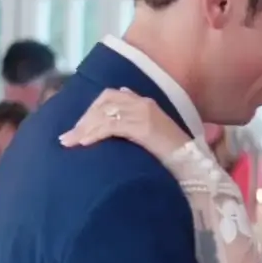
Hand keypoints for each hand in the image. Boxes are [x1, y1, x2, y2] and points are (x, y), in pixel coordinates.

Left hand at [59, 87, 188, 159]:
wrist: (193, 166)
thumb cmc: (171, 156)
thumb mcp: (151, 136)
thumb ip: (133, 124)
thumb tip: (114, 119)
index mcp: (145, 103)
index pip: (111, 96)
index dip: (91, 110)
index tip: (79, 128)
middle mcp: (144, 103)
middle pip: (104, 102)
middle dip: (84, 119)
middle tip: (68, 137)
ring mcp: (145, 113)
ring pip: (105, 113)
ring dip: (84, 128)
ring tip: (69, 142)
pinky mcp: (144, 127)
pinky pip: (113, 125)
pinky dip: (96, 133)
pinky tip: (85, 143)